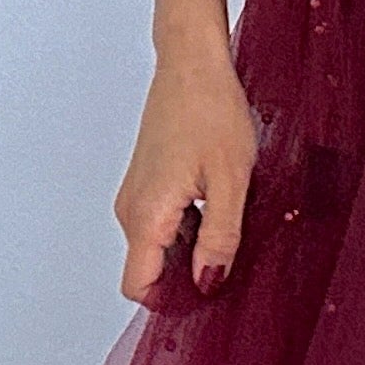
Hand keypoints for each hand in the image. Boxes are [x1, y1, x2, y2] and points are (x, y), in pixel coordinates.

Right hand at [115, 42, 257, 300]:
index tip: (212, 291)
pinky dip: (189, 226)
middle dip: (188, 275)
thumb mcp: (231, 182)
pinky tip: (218, 202)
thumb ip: (220, 239)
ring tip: (230, 218)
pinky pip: (162, 224)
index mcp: (147, 215)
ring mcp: (136, 196)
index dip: (175, 301)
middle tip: (233, 253)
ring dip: (192, 248)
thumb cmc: (211, 111)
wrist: (192, 63)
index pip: (140, 287)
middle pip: (150, 271)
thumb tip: (208, 283)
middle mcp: (131, 210)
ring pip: (158, 248)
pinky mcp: (145, 184)